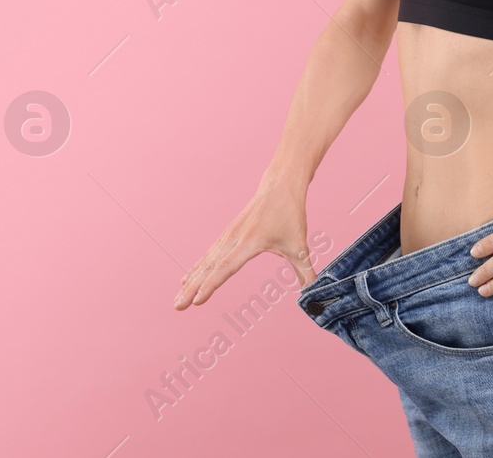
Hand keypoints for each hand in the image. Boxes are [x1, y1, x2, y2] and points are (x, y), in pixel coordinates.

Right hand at [172, 177, 314, 310]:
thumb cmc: (290, 215)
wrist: (279, 186)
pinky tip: (186, 280)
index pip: (226, 268)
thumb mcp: (300, 247)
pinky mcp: (227, 235)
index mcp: (250, 242)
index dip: (211, 285)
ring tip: (178, 299)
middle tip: (177, 307)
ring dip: (190, 282)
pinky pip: (208, 255)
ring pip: (205, 262)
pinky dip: (196, 269)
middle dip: (192, 289)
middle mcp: (234, 239)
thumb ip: (305, 273)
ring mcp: (228, 236)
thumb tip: (314, 295)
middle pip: (209, 268)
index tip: (197, 301)